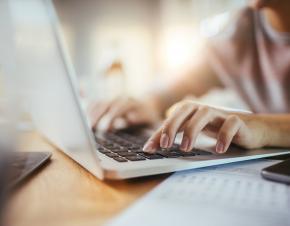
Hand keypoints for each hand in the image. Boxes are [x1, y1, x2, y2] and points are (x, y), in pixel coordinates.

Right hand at [88, 97, 160, 130]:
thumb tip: (130, 119)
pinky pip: (95, 104)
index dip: (110, 117)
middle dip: (96, 116)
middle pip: (105, 104)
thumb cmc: (151, 117)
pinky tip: (81, 120)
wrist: (150, 102)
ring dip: (90, 114)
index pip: (119, 107)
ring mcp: (114, 99)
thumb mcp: (154, 122)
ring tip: (84, 127)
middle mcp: (122, 99)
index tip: (104, 128)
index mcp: (133, 103)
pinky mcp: (108, 102)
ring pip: (98, 103)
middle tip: (89, 129)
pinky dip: (87, 111)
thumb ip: (144, 121)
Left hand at [143, 100, 266, 153]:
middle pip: (185, 109)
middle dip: (172, 126)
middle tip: (165, 145)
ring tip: (186, 148)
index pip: (171, 118)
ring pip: (205, 113)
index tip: (149, 149)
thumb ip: (173, 135)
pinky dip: (224, 136)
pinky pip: (231, 124)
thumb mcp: (194, 131)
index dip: (159, 132)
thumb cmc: (218, 128)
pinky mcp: (238, 121)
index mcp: (192, 110)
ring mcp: (221, 114)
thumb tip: (149, 145)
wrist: (252, 128)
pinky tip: (218, 149)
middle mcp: (204, 109)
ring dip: (193, 129)